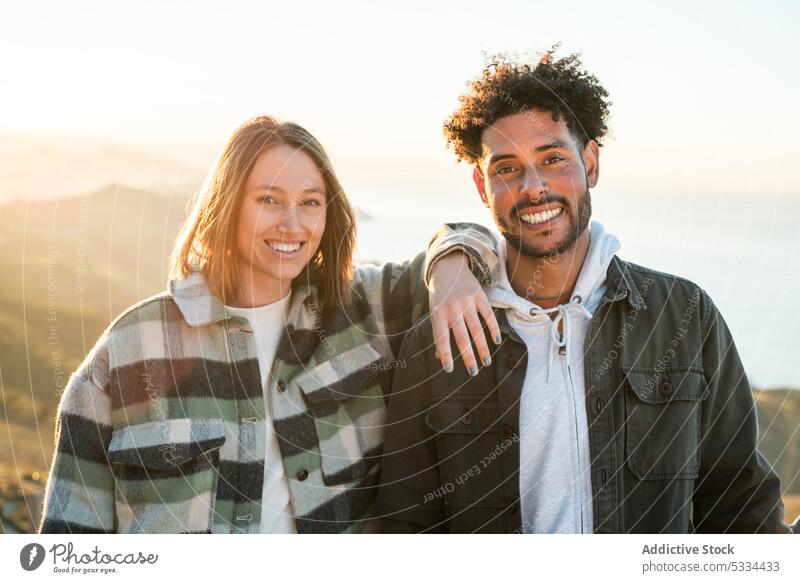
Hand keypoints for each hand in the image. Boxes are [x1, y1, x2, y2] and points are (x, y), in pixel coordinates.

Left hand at [428, 252, 500, 375]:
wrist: (448, 267)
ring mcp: (467, 302)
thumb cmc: (439, 295)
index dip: (445, 354)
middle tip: (473, 372)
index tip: (449, 369)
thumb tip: (440, 358)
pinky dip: (493, 329)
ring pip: (477, 330)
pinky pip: (488, 316)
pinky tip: (496, 341)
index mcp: (438, 313)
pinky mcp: (480, 296)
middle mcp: (452, 309)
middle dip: (468, 357)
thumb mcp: (434, 312)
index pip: (441, 338)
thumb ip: (438, 333)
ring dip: (482, 348)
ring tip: (486, 362)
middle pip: (462, 338)